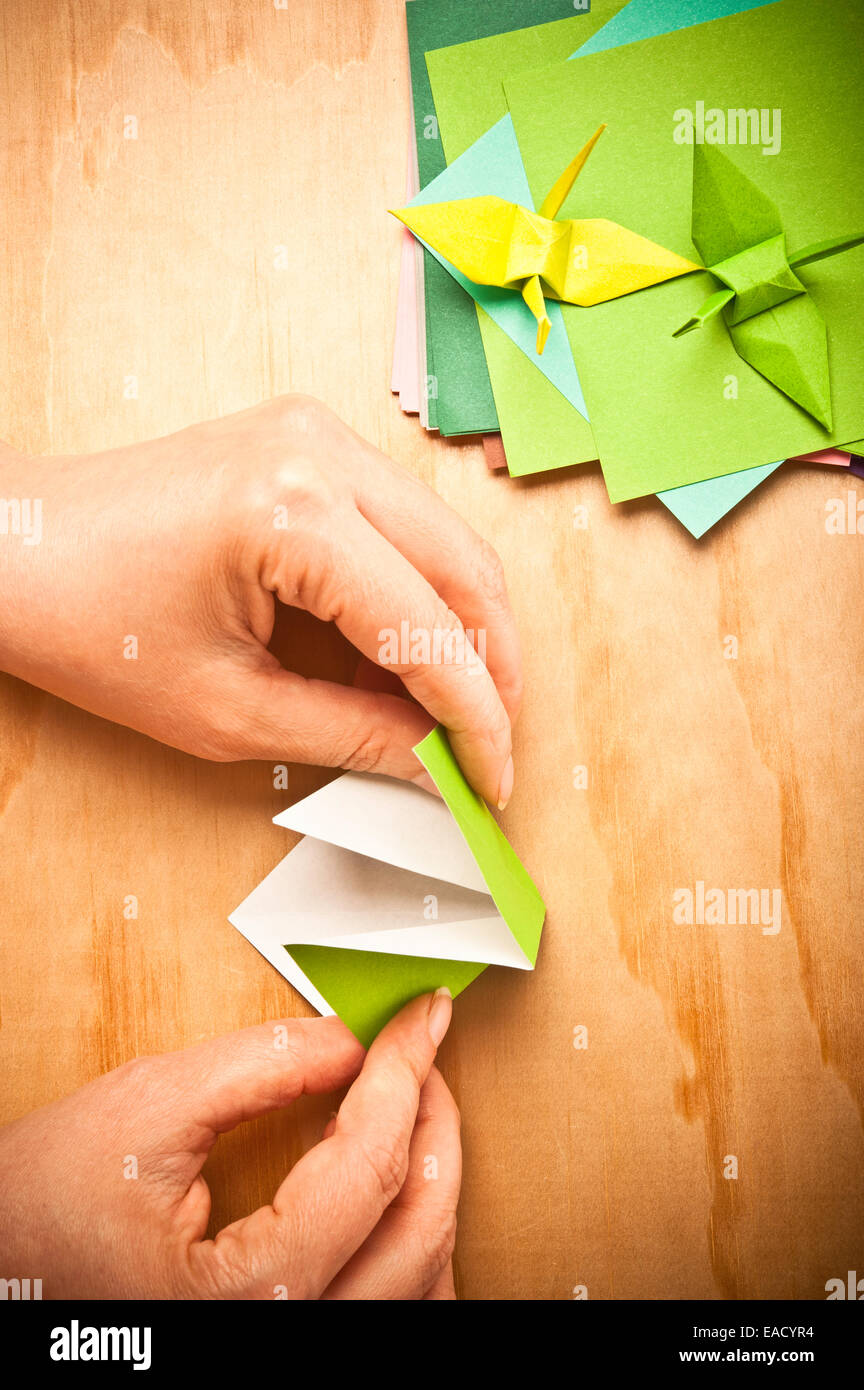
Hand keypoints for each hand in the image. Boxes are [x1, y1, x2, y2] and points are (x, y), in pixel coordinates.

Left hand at [0, 397, 520, 804]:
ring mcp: (318, 435)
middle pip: (466, 570)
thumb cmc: (90, 624)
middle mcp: (320, 453)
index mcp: (293, 514)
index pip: (430, 630)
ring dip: (465, 630)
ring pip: (449, 540)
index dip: (476, 719)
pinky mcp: (309, 440)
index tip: (492, 782)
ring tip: (455, 711)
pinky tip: (409, 655)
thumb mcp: (226, 710)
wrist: (15, 547)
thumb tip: (439, 763)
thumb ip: (351, 736)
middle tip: (491, 748)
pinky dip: (423, 591)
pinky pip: (405, 520)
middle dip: (493, 670)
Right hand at [0, 993, 459, 1299]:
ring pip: (421, 1285)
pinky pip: (391, 1306)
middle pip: (416, 1233)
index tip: (417, 1018)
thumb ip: (260, 1066)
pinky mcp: (282, 1341)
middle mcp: (283, 1341)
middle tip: (423, 1051)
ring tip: (415, 1104)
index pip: (367, 1168)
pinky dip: (409, 1241)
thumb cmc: (34, 1214)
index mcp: (249, 1299)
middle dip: (434, 1124)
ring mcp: (288, 1352)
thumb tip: (347, 1035)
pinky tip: (388, 1183)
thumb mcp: (144, 1112)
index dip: (401, 1073)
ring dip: (431, 1186)